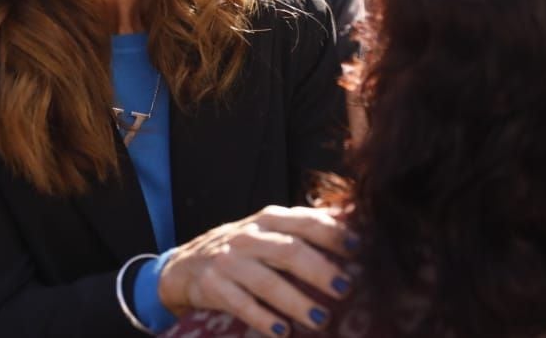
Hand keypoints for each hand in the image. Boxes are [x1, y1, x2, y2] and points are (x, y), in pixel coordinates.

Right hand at [158, 205, 350, 337]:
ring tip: (321, 319)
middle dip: (319, 269)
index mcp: (269, 219)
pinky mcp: (213, 286)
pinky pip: (241, 304)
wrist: (186, 264)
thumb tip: (351, 221)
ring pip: (267, 281)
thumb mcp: (269, 229)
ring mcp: (229, 261)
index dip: (332, 234)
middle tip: (345, 289)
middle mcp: (249, 236)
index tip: (359, 249)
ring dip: (296, 301)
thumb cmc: (243, 248)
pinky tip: (282, 332)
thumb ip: (304, 227)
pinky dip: (263, 319)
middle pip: (288, 251)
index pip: (305, 222)